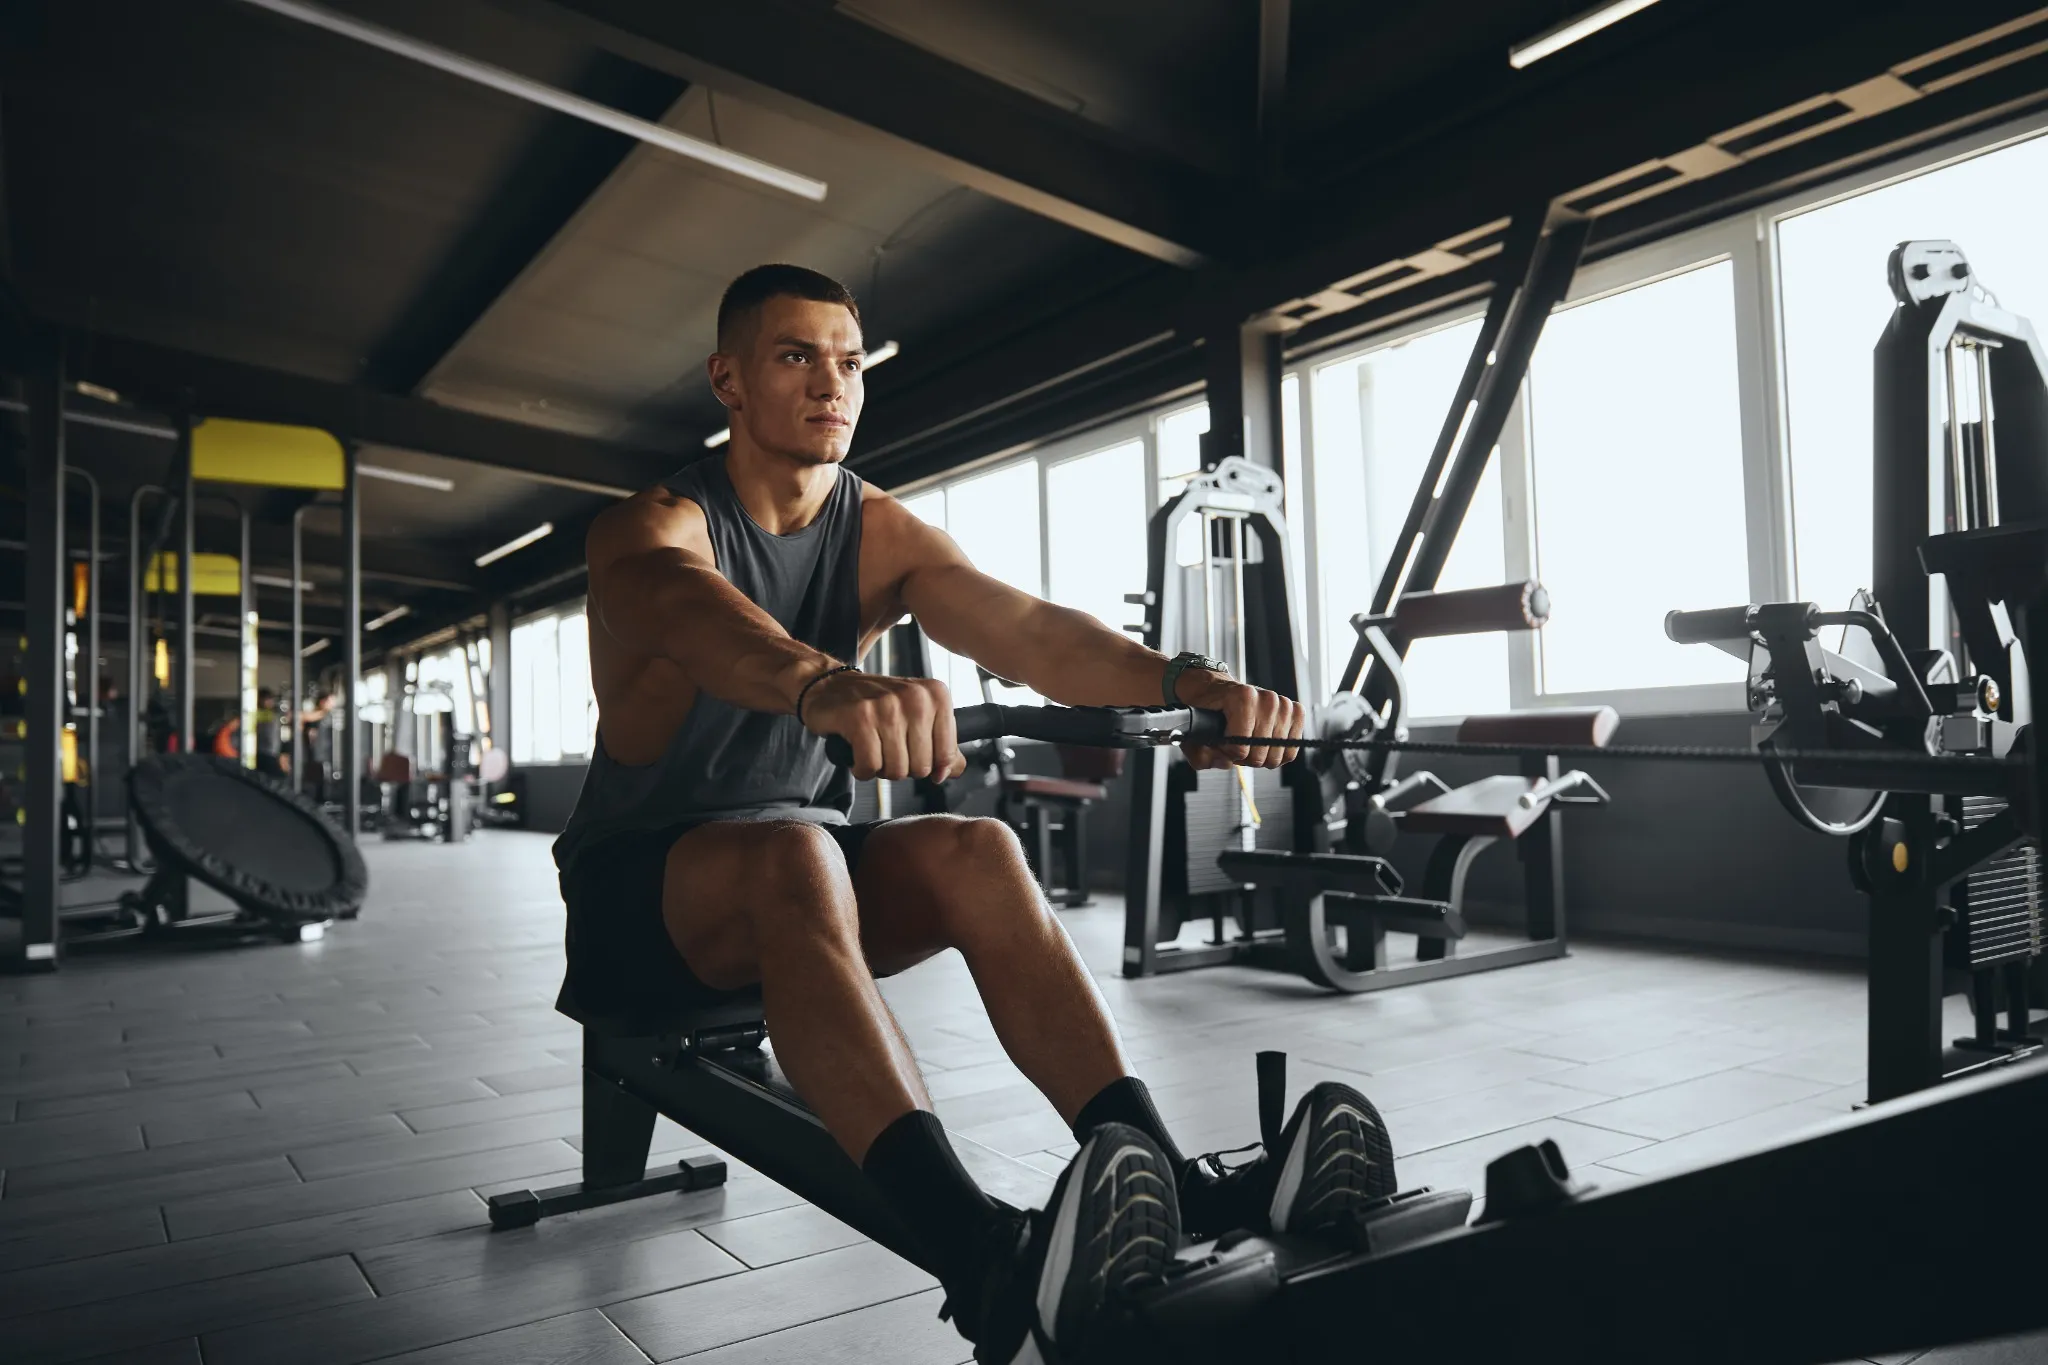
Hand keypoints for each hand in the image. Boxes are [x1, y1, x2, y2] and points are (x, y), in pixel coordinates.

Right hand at [801, 670, 967, 782]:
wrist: (830, 687)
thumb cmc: (877, 706)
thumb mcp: (917, 718)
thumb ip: (941, 745)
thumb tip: (953, 771)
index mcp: (937, 695)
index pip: (947, 754)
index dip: (929, 766)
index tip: (912, 754)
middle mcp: (916, 697)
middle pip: (921, 767)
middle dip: (902, 768)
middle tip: (887, 750)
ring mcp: (887, 706)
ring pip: (896, 769)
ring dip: (881, 769)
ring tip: (872, 749)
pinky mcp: (860, 717)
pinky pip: (870, 766)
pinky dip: (862, 770)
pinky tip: (858, 756)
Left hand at [1171, 670, 1303, 770]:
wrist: (1216, 689)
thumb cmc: (1206, 707)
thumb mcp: (1194, 732)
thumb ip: (1201, 755)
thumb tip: (1226, 763)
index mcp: (1242, 698)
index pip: (1240, 748)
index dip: (1227, 753)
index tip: (1222, 742)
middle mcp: (1267, 699)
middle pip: (1260, 755)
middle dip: (1245, 757)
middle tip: (1235, 743)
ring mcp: (1283, 705)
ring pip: (1277, 754)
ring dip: (1260, 755)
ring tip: (1248, 741)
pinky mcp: (1295, 712)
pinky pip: (1292, 748)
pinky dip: (1277, 751)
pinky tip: (1263, 741)